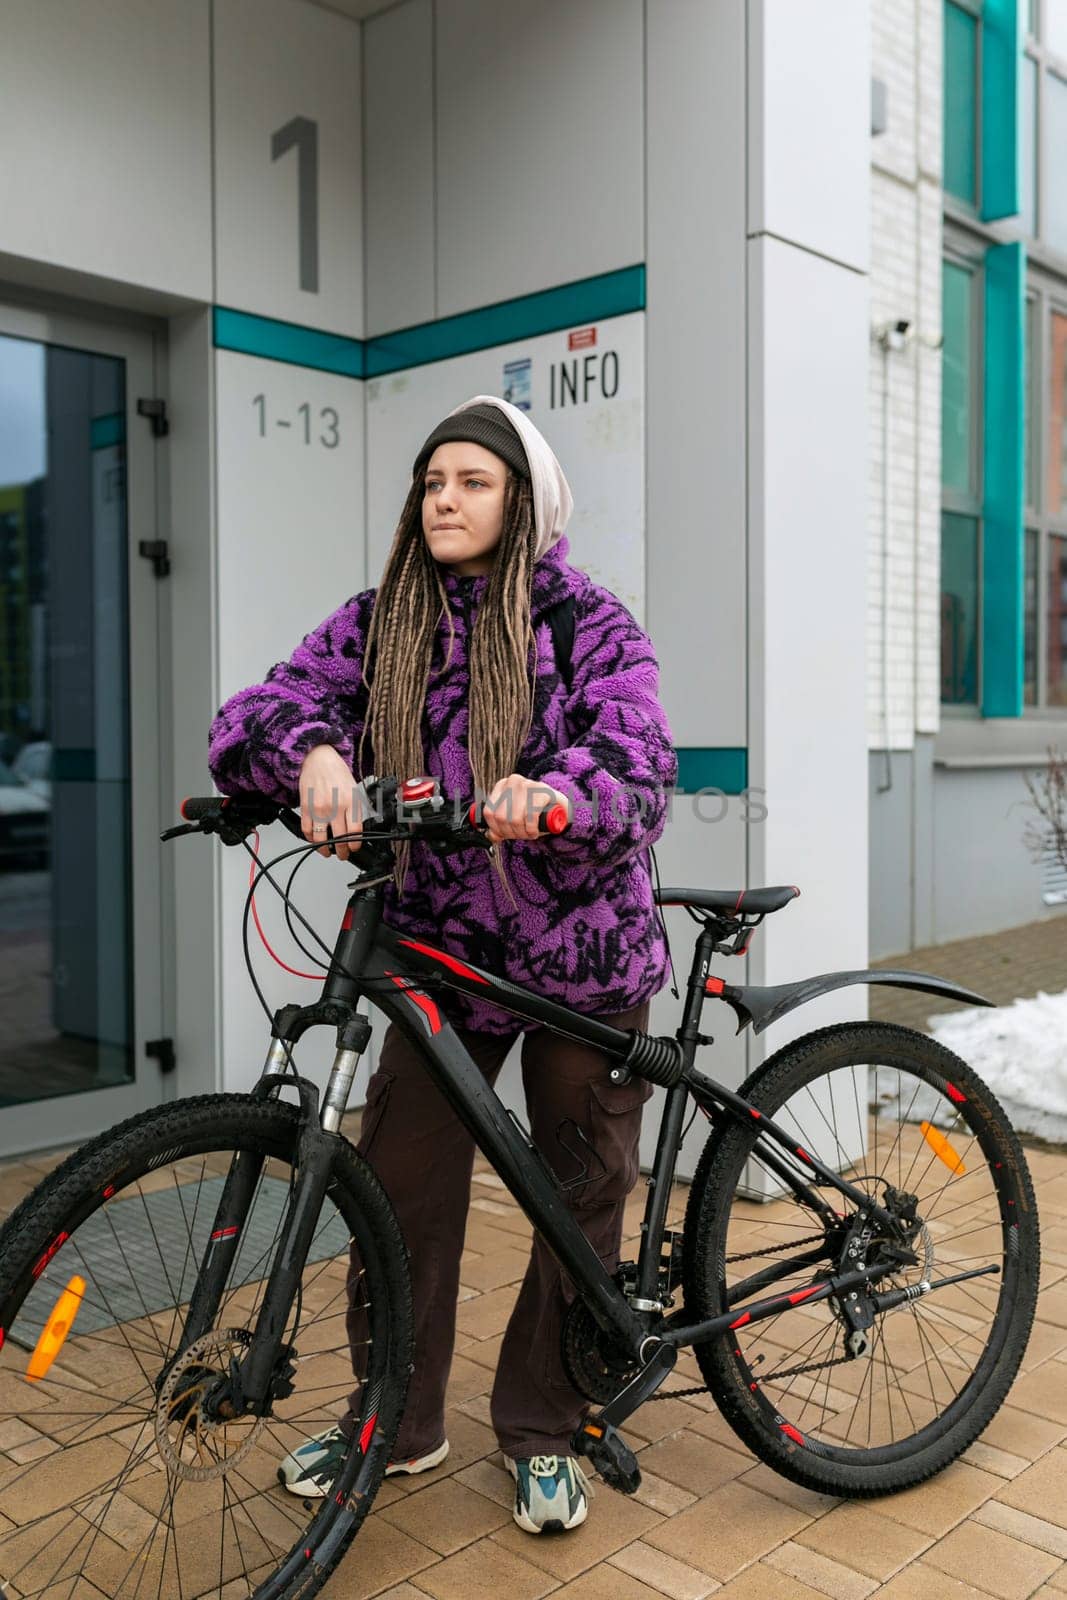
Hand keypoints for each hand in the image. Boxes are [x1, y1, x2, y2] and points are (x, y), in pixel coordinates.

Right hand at [298, 745, 362, 859]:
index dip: (355, 845)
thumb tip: (359, 829)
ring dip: (324, 850)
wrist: (318, 758)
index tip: (354, 848)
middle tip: (342, 854)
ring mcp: (319, 808)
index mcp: (351, 801)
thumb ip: (357, 808)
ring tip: (327, 852)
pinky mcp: (305, 807)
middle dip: (342, 852)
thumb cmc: (337, 773)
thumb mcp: (355, 789)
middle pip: (339, 838)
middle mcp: (335, 806)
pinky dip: (310, 838)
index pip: (355, 832)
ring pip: (321, 838)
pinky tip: (315, 840)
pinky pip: (306, 830)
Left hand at [482, 774, 570, 843]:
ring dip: (522, 833)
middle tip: (521, 836)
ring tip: (529, 834)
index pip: (489, 812)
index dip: (496, 829)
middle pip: (501, 817)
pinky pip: (530, 817)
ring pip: (514, 819)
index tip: (506, 835)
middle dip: (511, 833)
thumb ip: (500, 825)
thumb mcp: (514, 816)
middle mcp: (513, 781)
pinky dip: (531, 829)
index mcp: (502, 785)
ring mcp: (528, 784)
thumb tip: (491, 836)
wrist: (560, 807)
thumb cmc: (535, 811)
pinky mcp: (542, 792)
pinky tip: (535, 832)